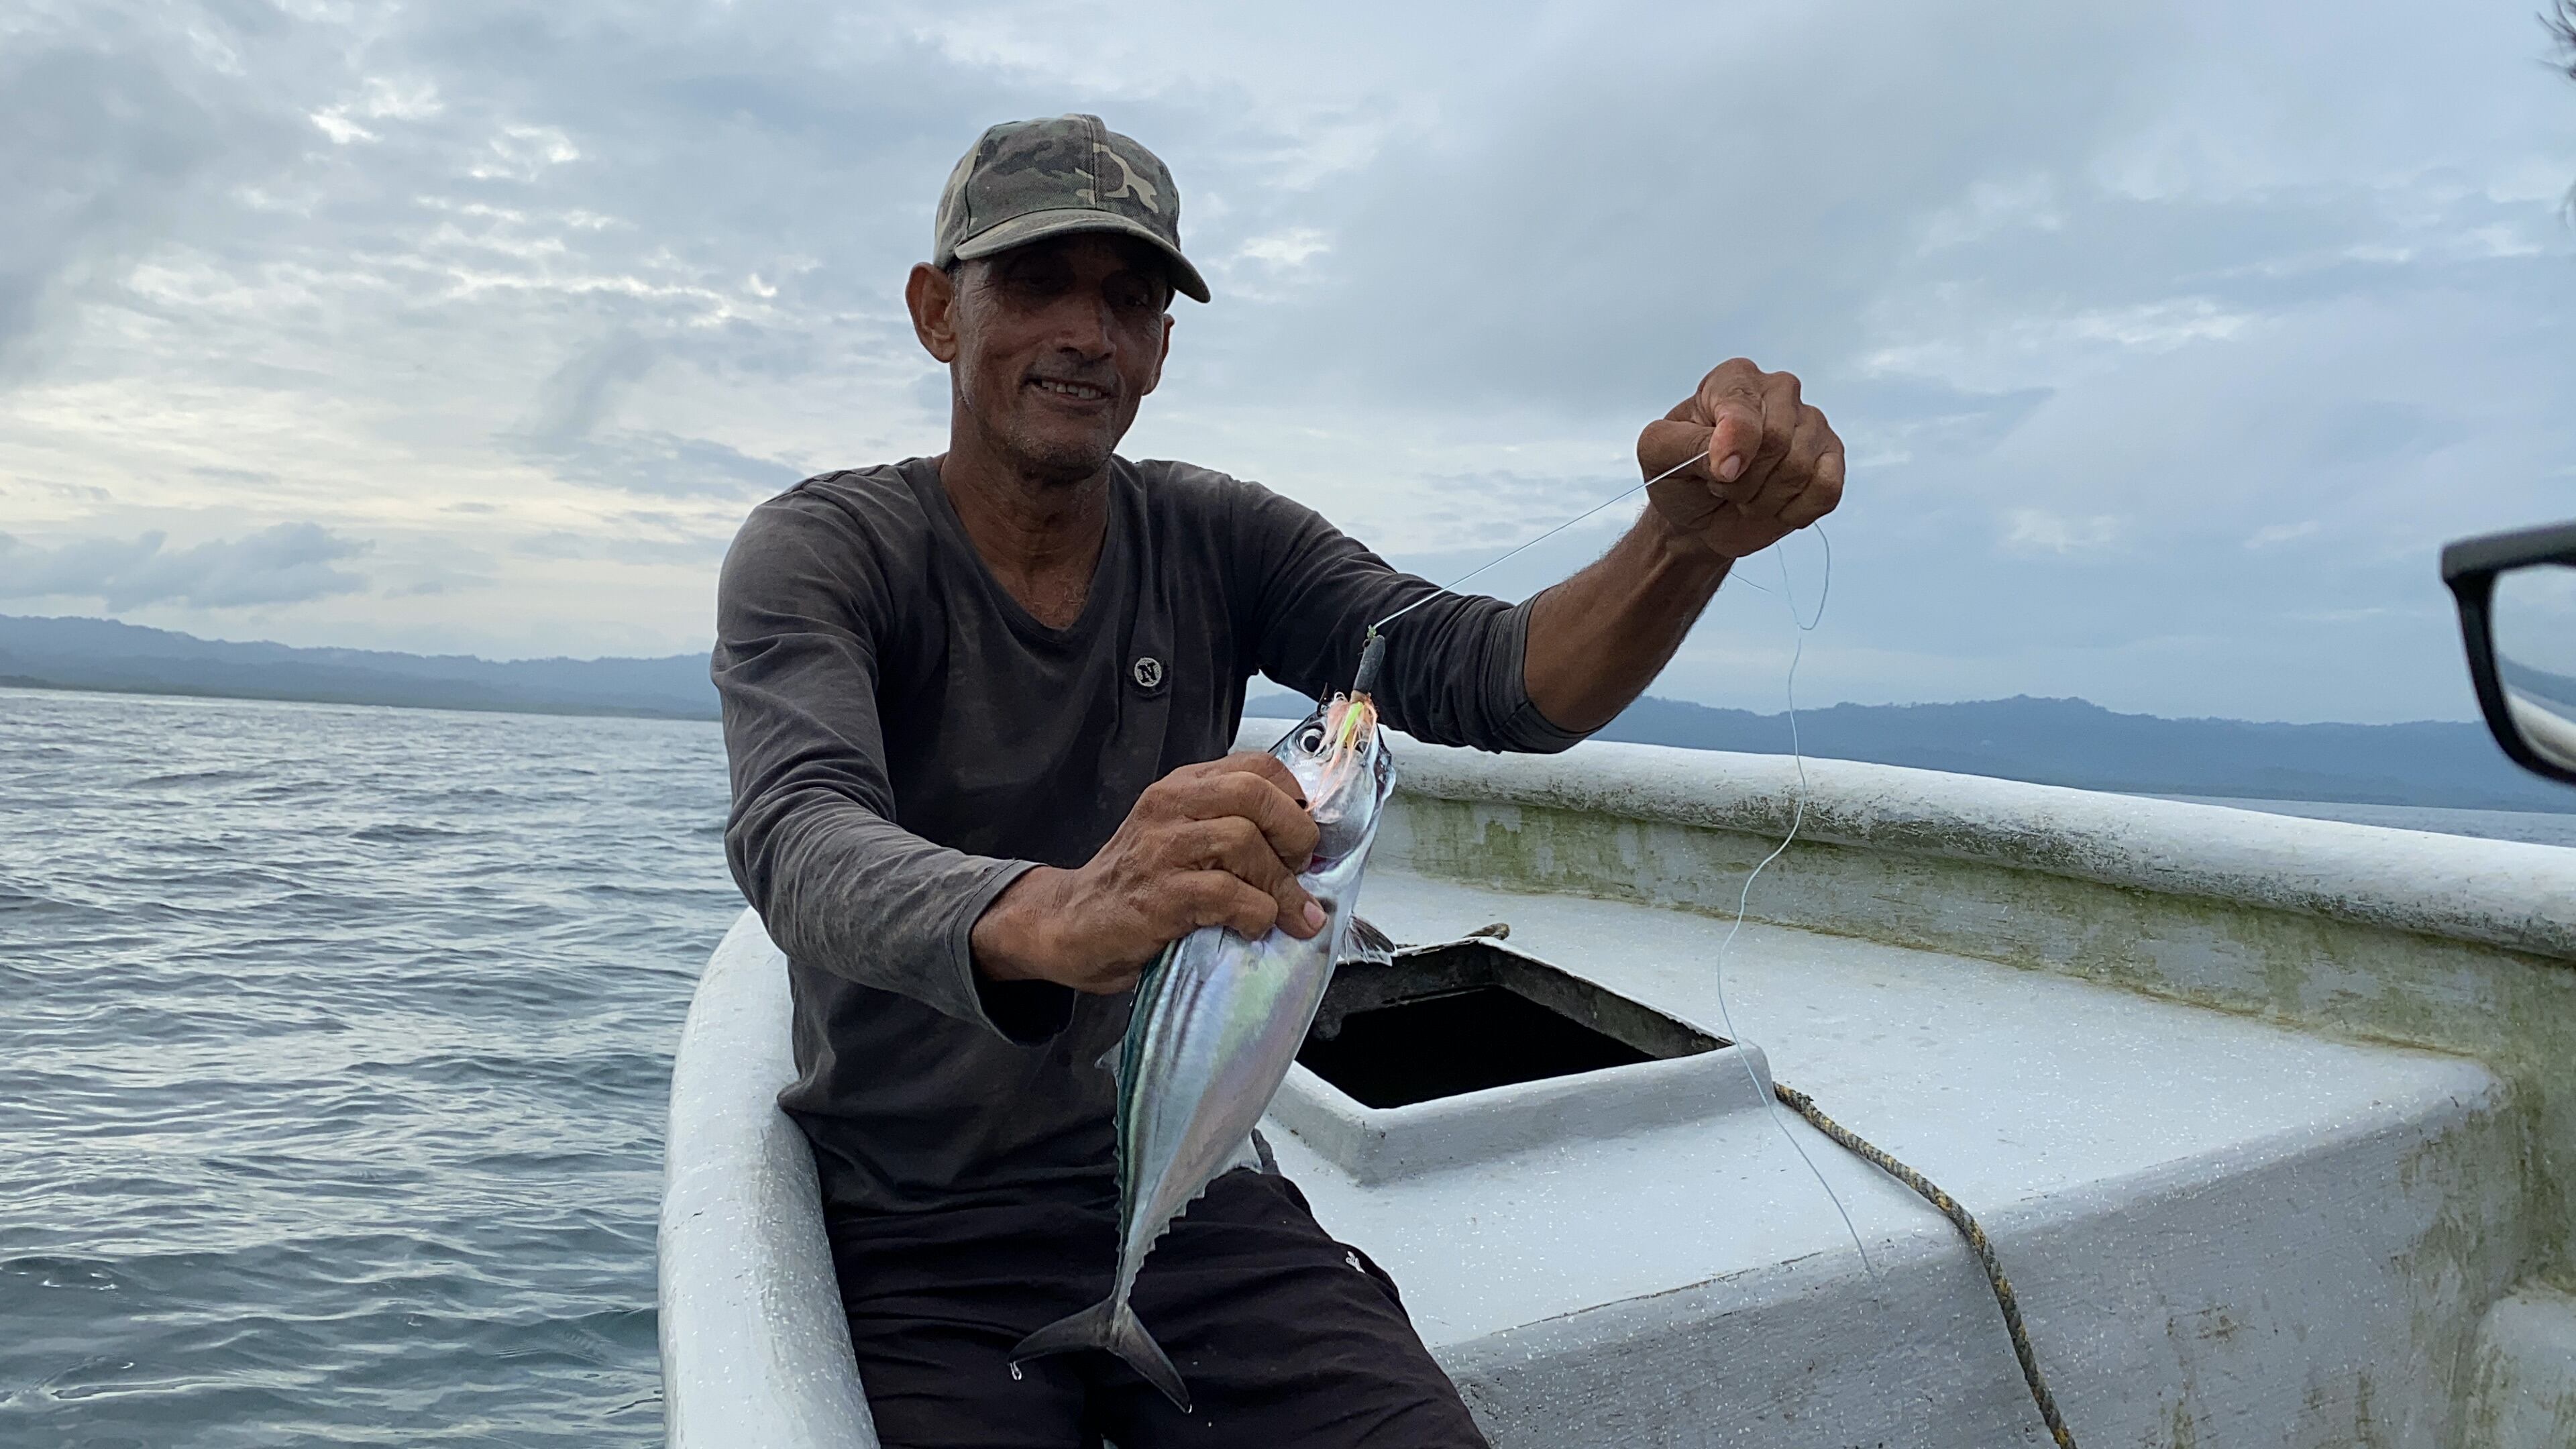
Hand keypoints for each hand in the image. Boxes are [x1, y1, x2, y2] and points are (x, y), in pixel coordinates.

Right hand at [970, 752, 1324, 993]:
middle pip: (1256, 794)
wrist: (1069, 924)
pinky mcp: (1158, 896)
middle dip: (1296, 833)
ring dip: (1281, 883)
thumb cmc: (1134, 885)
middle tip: (1302, 869)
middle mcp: (1170, 807)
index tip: (1305, 835)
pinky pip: (1226, 893)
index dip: (1296, 799)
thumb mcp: (1181, 839)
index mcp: (1182, 788)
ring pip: (1244, 841)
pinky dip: (1256, 913)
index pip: (1258, 766)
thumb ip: (1232, 832)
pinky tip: (1254, 926)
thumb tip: (1306, 852)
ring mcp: (1161, 850)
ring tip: (1287, 910)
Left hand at [1638, 358, 1844, 560]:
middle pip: (1776, 441)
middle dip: (1744, 480)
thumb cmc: (1680, 476)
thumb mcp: (1656, 454)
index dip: (1732, 448)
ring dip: (1764, 499)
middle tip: (1724, 484)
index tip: (1719, 474)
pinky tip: (1775, 504)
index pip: (1745, 410)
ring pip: (1800, 469)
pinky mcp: (1831, 458)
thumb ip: (1681, 443)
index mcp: (1735, 379)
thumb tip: (1729, 459)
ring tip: (1747, 493)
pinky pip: (1827, 489)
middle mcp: (1779, 391)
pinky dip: (1794, 511)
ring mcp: (1811, 423)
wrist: (1701, 515)